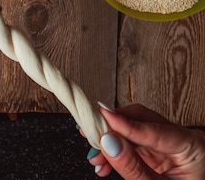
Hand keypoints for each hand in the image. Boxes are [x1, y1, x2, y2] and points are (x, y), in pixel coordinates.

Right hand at [88, 104, 204, 178]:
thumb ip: (134, 169)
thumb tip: (109, 143)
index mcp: (193, 146)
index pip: (153, 129)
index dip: (124, 122)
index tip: (101, 114)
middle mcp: (181, 138)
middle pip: (141, 121)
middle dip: (113, 129)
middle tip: (89, 132)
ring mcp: (168, 143)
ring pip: (133, 130)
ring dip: (111, 141)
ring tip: (95, 156)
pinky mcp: (156, 150)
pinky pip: (132, 143)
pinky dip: (117, 151)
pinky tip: (104, 162)